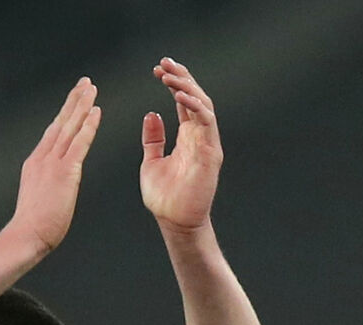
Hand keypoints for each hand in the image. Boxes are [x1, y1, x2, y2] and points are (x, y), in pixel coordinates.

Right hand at [8, 77, 100, 253]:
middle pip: (60, 123)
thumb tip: (57, 183)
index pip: (53, 133)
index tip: (74, 100)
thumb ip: (48, 183)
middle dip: (74, 101)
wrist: (26, 236)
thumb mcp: (39, 197)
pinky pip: (79, 143)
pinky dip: (87, 126)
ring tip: (91, 89)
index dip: (64, 114)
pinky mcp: (65, 172)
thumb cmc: (33, 225)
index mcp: (36, 163)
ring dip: (81, 106)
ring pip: (69, 127)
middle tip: (85, 83)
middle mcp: (42, 158)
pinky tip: (95, 112)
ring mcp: (52, 163)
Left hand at [140, 58, 221, 232]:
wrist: (174, 223)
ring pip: (203, 105)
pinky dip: (194, 106)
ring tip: (170, 75)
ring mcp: (207, 143)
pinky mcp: (210, 153)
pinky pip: (206, 122)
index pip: (183, 102)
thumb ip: (153, 139)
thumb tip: (151, 114)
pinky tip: (179, 96)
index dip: (174, 83)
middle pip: (195, 98)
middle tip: (164, 63)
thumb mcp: (151, 162)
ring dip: (187, 87)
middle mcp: (199, 137)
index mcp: (187, 137)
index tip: (158, 69)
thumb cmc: (165, 198)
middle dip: (181, 77)